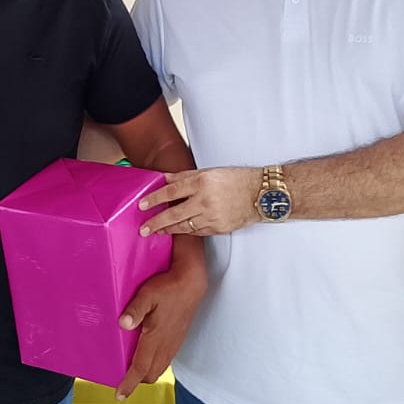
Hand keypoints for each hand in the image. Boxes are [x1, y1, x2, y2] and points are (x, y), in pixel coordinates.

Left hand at [113, 260, 207, 400]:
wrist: (193, 282)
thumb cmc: (168, 287)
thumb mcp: (147, 294)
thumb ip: (135, 310)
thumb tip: (123, 324)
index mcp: (157, 337)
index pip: (141, 367)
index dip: (129, 383)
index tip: (119, 395)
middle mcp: (166, 344)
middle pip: (151, 374)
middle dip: (137, 382)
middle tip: (122, 381)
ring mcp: (174, 342)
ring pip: (160, 368)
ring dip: (146, 374)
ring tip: (133, 372)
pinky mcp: (178, 338)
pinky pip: (166, 360)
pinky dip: (155, 365)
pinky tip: (148, 356)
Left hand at [137, 167, 259, 236]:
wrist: (261, 194)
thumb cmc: (237, 179)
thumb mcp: (209, 171)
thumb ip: (185, 176)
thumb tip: (165, 179)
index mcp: (202, 182)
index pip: (171, 191)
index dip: (154, 199)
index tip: (142, 205)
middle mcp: (205, 200)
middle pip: (174, 213)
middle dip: (156, 222)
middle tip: (143, 228)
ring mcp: (212, 216)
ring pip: (184, 226)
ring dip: (168, 230)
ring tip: (156, 232)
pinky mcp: (219, 228)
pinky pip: (197, 232)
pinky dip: (186, 232)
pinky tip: (177, 232)